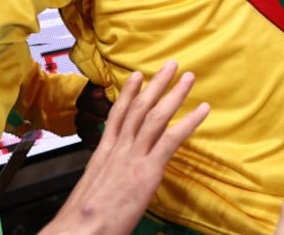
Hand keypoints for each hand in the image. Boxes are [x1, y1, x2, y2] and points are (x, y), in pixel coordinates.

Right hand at [41, 61, 209, 234]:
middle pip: (139, 108)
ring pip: (155, 117)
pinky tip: (203, 110)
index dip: (129, 94)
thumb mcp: (93, 190)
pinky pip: (172, 140)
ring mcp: (133, 157)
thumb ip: (107, 177)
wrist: (80, 229)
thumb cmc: (83, 219)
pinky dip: (189, 122)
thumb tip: (114, 178)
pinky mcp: (147, 170)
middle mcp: (118, 149)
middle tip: (171, 65)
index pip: (117, 115)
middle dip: (156, 85)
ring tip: (189, 77)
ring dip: (174, 94)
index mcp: (104, 153)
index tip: (138, 76)